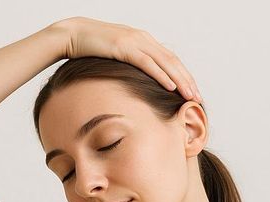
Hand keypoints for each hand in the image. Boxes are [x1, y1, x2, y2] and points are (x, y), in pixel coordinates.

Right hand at [50, 16, 203, 103]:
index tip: (191, 92)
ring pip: (165, 63)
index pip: (169, 60)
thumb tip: (134, 83)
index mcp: (143, 41)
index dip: (183, 76)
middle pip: (172, 62)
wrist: (71, 34)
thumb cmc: (90, 49)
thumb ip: (127, 65)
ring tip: (190, 96)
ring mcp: (135, 41)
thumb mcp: (114, 57)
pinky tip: (171, 86)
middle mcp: (143, 39)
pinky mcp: (124, 47)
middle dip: (187, 81)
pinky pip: (148, 63)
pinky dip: (162, 75)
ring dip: (180, 80)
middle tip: (198, 98)